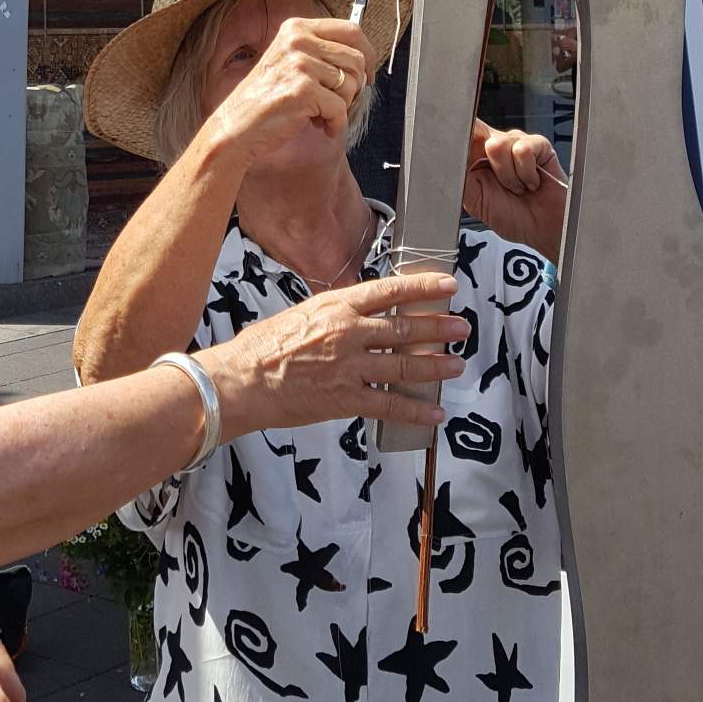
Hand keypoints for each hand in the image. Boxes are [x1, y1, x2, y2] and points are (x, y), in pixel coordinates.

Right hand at [205, 15, 371, 168]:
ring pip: (350, 85)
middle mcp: (298, 40)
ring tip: (320, 114)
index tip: (368, 72)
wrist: (237, 126)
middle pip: (356, 59)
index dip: (367, 53)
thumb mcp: (291, 61)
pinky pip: (340, 109)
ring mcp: (300, 64)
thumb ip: (321, 53)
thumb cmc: (266, 98)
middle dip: (354, 87)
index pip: (351, 29)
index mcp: (297, 29)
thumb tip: (362, 59)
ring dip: (341, 107)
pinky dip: (334, 124)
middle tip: (337, 102)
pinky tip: (320, 126)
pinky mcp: (303, 90)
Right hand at [207, 267, 465, 437]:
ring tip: (456, 365)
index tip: (448, 287)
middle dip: (438, 329)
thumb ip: (333, 314)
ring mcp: (349, 367)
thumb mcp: (301, 314)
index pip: (389, 292)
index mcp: (336, 306)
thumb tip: (357, 315)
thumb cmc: (262, 347)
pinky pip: (389, 404)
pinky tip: (434, 414)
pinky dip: (415, 411)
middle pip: (405, 329)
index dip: (423, 289)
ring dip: (435, 366)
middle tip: (461, 328)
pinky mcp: (345, 399)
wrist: (241, 380)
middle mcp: (348, 333)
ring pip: (404, 365)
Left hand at [464, 118, 567, 262]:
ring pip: (497, 144)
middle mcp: (496, 145)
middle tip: (498, 186)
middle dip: (484, 166)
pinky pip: (522, 150)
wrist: (544, 230)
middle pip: (476, 132)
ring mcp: (517, 143)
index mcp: (477, 156)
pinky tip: (531, 183)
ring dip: (507, 176)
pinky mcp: (539, 145)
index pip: (462, 133)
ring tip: (517, 188)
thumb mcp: (475, 200)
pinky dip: (525, 173)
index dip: (457, 139)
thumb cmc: (513, 216)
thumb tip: (448, 159)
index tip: (458, 158)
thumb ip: (460, 178)